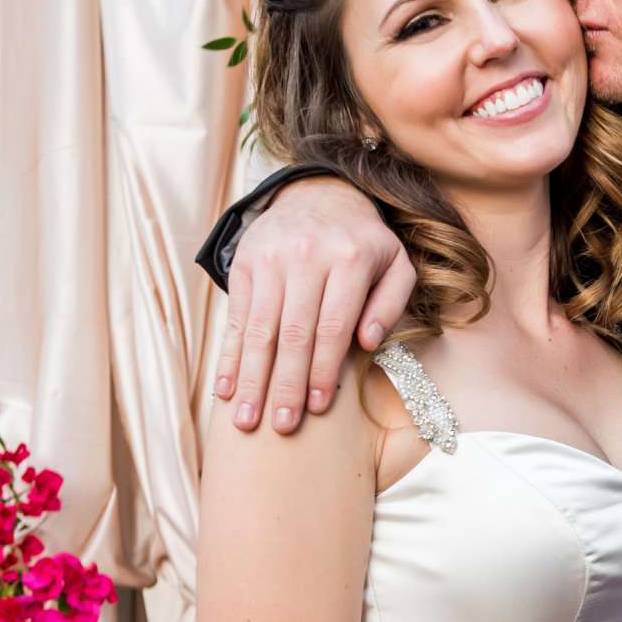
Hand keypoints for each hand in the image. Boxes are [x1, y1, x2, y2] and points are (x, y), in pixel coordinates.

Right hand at [215, 178, 414, 433]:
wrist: (319, 195)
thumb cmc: (363, 243)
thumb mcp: (395, 264)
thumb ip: (390, 303)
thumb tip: (368, 343)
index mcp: (348, 259)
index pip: (333, 326)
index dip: (324, 370)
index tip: (318, 407)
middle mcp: (306, 257)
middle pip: (293, 333)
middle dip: (286, 384)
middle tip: (281, 426)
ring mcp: (270, 259)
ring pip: (260, 329)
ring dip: (252, 379)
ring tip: (246, 420)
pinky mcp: (245, 264)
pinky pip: (237, 317)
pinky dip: (231, 356)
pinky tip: (227, 387)